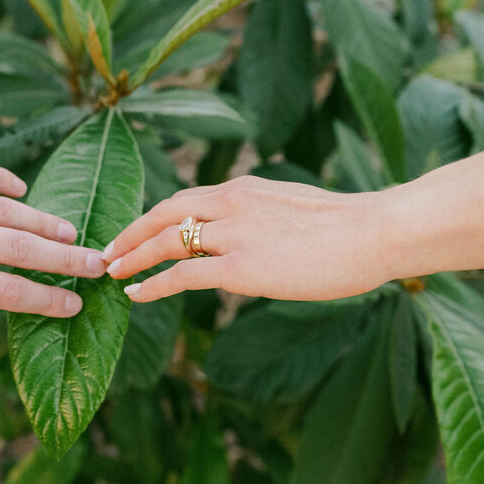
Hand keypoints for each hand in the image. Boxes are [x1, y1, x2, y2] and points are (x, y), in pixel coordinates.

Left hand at [101, 176, 391, 302]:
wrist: (375, 232)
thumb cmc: (349, 227)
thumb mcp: (295, 211)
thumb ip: (264, 220)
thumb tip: (255, 241)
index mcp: (244, 189)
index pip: (185, 198)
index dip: (153, 216)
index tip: (135, 230)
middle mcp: (231, 204)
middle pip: (164, 213)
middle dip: (131, 232)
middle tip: (109, 250)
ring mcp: (233, 234)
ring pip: (166, 240)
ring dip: (134, 256)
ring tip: (113, 272)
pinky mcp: (240, 266)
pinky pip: (182, 275)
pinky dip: (154, 284)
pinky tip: (138, 294)